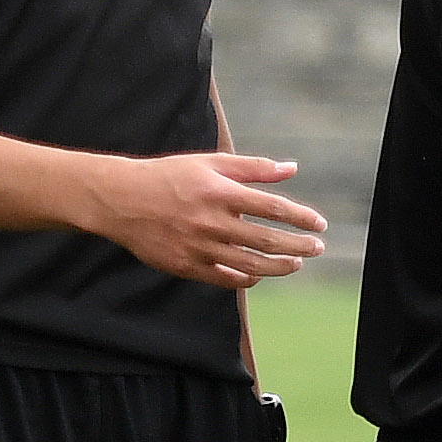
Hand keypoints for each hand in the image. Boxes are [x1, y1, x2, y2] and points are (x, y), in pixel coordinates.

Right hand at [94, 149, 328, 287]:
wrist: (121, 199)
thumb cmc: (170, 177)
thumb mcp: (210, 163)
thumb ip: (253, 168)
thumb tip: (292, 168)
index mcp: (220, 192)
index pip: (273, 207)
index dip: (301, 217)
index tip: (320, 224)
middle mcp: (211, 222)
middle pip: (266, 239)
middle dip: (298, 245)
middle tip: (317, 248)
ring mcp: (199, 247)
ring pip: (250, 264)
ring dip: (279, 266)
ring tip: (295, 263)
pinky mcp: (186, 266)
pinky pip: (225, 279)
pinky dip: (247, 279)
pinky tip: (260, 274)